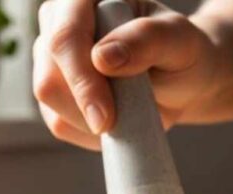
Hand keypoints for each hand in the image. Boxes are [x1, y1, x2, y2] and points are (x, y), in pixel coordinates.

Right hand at [33, 0, 224, 149]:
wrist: (182, 80)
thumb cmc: (182, 53)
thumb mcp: (179, 41)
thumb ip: (147, 40)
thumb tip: (102, 56)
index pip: (66, 37)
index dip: (81, 80)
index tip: (104, 118)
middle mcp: (60, 21)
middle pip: (49, 76)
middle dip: (85, 108)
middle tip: (121, 124)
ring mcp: (51, 57)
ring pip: (50, 102)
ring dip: (90, 120)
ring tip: (129, 110)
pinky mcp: (53, 91)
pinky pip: (59, 122)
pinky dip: (89, 133)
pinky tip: (117, 121)